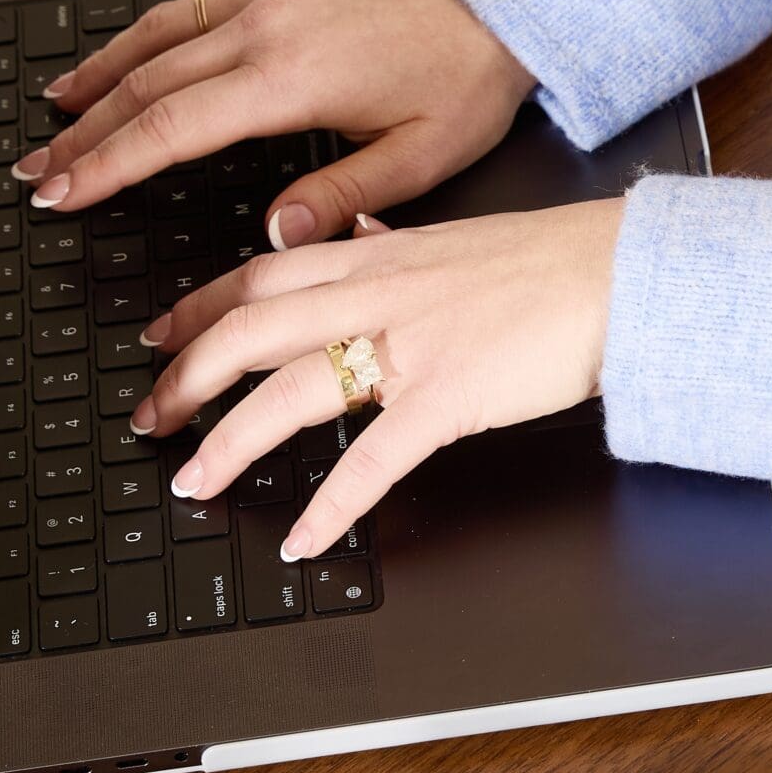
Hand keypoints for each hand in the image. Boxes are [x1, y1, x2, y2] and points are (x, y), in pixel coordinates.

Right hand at [15, 0, 535, 242]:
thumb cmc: (473, 74)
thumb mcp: (423, 157)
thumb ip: (344, 198)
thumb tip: (276, 236)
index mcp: (291, 80)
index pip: (171, 129)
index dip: (108, 164)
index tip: (64, 192)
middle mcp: (268, 25)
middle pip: (149, 82)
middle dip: (87, 130)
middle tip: (40, 166)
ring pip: (164, 24)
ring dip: (104, 60)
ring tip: (60, 95)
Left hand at [135, 199, 624, 556]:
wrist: (621, 273)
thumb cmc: (556, 261)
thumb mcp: (460, 236)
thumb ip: (398, 242)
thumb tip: (361, 234)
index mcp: (378, 256)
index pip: (261, 276)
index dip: (198, 308)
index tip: (160, 335)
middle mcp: (378, 294)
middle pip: (249, 331)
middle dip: (187, 378)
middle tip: (150, 420)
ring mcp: (408, 345)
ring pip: (287, 391)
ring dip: (230, 441)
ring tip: (196, 483)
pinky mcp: (448, 396)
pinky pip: (371, 458)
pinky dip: (331, 504)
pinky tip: (307, 538)